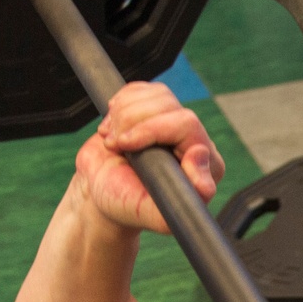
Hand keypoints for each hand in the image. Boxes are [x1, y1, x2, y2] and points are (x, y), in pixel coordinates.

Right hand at [73, 81, 224, 233]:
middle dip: (132, 122)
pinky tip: (112, 126)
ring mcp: (174, 124)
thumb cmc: (123, 203)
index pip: (187, 125)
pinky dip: (120, 103)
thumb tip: (201, 166)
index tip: (127, 145)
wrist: (99, 189)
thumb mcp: (146, 211)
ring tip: (111, 140)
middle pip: (168, 106)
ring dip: (123, 114)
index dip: (153, 129)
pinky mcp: (157, 109)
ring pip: (156, 95)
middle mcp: (194, 143)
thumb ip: (176, 204)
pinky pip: (143, 89)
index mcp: (203, 169)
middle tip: (113, 145)